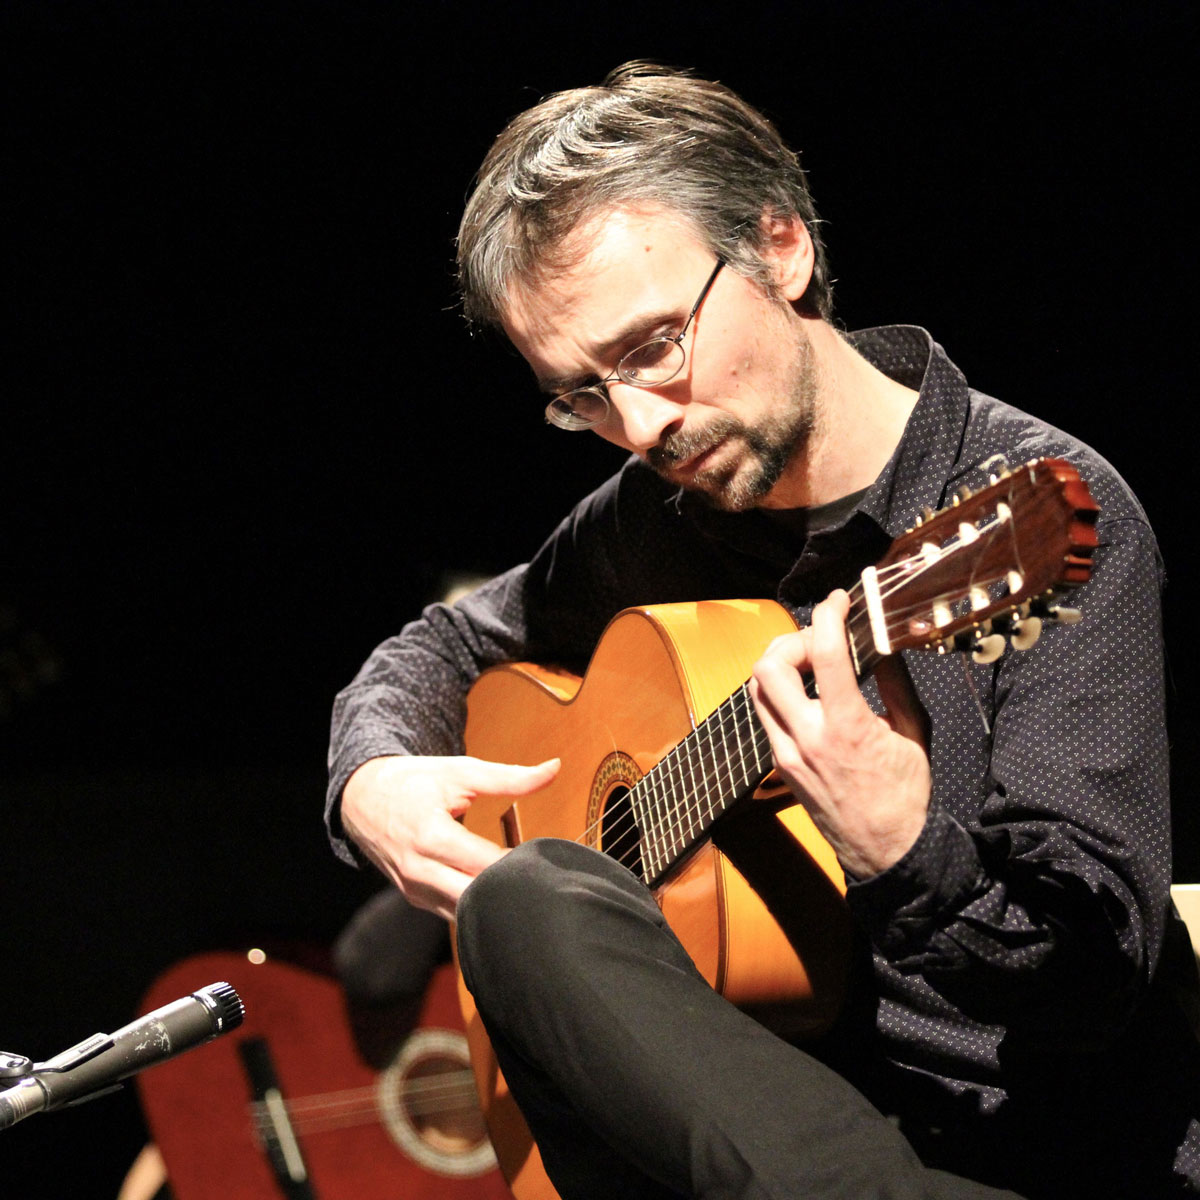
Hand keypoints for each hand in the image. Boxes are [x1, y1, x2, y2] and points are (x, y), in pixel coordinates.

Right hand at [340, 755, 559, 919]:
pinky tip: (496, 891)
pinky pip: (452, 912)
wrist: (362, 798)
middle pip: (476, 896)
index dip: (519, 862)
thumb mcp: (462, 771)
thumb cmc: (413, 782)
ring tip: (519, 884)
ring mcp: (415, 889)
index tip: (542, 854)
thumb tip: (554, 768)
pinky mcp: (416, 899)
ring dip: (493, 901)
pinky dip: (475, 905)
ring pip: (465, 913)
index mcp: (431, 836)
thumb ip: (511, 776)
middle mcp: (419, 870)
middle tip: (537, 875)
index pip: (487, 864)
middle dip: (509, 889)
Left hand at [749, 590, 930, 877]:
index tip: (839, 601)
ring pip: (757, 690)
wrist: (885, 852)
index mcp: (846, 727)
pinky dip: (781, 694)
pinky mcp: (780, 765)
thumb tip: (885, 645)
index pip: (822, 653)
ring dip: (779, 665)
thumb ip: (896, 684)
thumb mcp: (913, 734)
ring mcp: (787, 753)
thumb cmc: (906, 797)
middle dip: (791, 640)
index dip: (828, 615)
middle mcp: (807, 738)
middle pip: (768, 666)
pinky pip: (766, 716)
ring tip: (811, 664)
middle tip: (818, 641)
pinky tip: (809, 695)